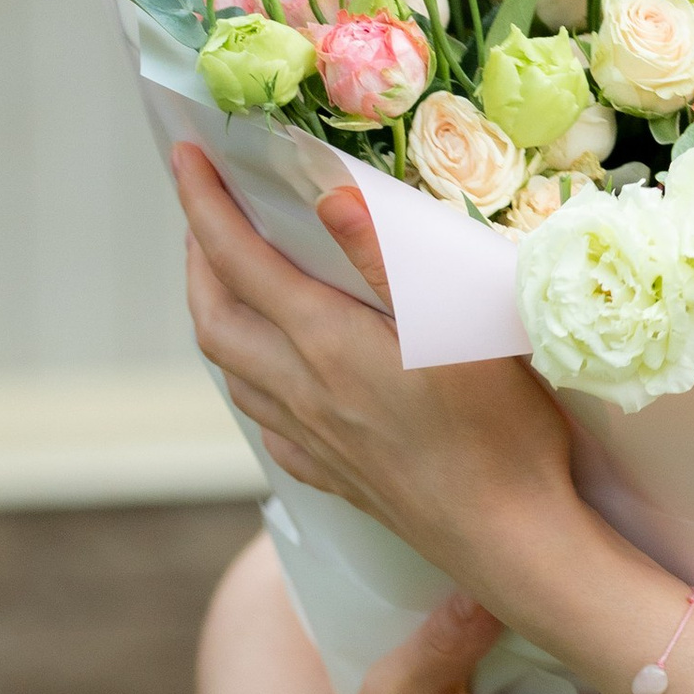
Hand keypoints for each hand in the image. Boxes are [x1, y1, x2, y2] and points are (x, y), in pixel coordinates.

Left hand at [175, 144, 577, 591]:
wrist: (509, 539)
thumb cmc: (500, 428)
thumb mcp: (456, 326)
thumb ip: (387, 260)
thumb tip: (327, 197)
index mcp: (325, 344)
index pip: (240, 260)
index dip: (204, 204)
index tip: (184, 154)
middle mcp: (303, 391)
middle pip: (216, 320)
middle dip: (197, 260)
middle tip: (202, 215)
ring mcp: (316, 439)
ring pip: (234, 373)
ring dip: (216, 317)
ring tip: (227, 285)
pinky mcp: (339, 476)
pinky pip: (270, 425)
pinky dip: (254, 386)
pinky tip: (276, 383)